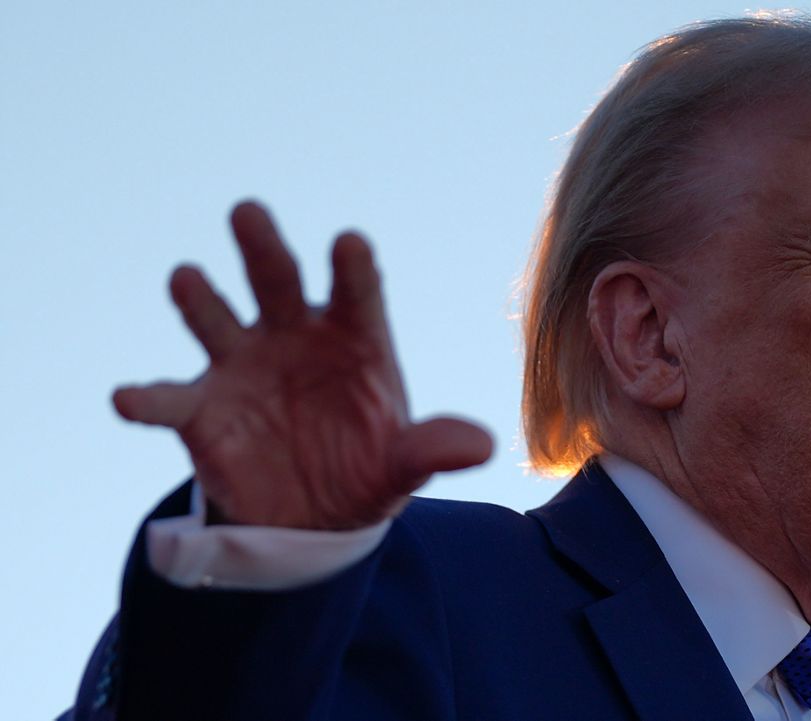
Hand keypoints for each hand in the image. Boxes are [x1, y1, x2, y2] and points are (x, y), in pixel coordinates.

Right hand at [112, 201, 492, 529]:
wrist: (312, 518)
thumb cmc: (367, 468)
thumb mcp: (404, 465)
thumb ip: (432, 449)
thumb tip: (480, 447)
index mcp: (354, 337)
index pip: (357, 293)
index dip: (352, 268)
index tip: (349, 242)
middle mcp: (294, 336)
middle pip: (278, 281)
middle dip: (263, 248)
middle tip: (248, 212)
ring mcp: (243, 366)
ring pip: (217, 319)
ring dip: (200, 299)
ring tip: (186, 277)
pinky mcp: (201, 409)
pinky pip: (169, 399)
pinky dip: (146, 398)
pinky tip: (127, 398)